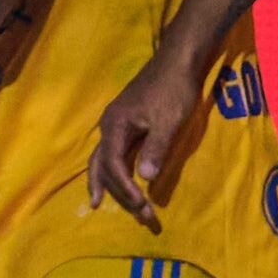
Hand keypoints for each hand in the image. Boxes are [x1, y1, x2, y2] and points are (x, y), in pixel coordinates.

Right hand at [87, 56, 197, 227]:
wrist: (177, 61)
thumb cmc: (173, 89)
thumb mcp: (168, 120)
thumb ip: (155, 148)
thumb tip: (144, 178)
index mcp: (115, 125)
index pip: (113, 165)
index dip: (125, 188)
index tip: (142, 206)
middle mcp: (109, 126)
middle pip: (103, 166)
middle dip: (117, 192)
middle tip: (138, 216)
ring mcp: (116, 124)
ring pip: (103, 159)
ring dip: (108, 183)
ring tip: (100, 204)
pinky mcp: (126, 123)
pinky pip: (112, 153)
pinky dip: (113, 170)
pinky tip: (118, 178)